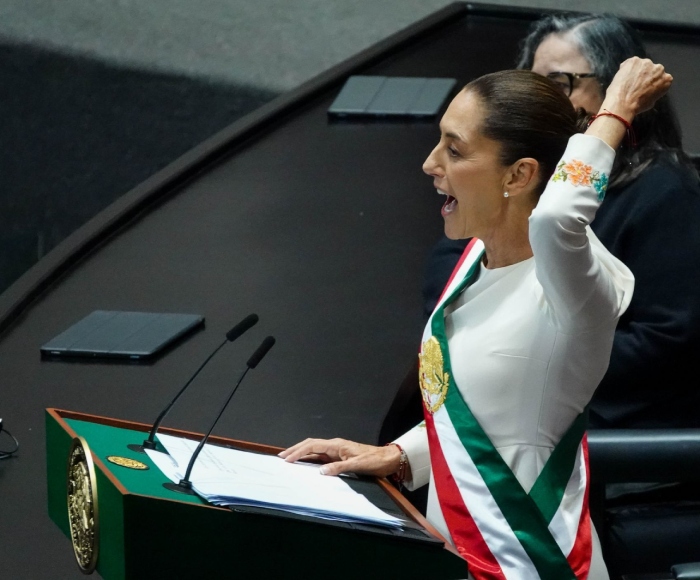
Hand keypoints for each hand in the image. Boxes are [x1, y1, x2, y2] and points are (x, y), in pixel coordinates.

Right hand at [278, 437, 401, 477]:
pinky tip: (305, 463)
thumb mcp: (357, 465)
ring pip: (314, 449)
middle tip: (282, 457)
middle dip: (295, 450)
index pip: (313, 445)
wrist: (387, 459)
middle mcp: (335, 445)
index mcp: (337, 445)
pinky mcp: (339, 456)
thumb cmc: (374, 461)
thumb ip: (339, 468)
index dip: (298, 452)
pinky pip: (321, 455)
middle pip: (310, 444)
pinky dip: (310, 458)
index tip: (287, 459)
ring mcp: (337, 450)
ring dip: (301, 453)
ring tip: (289, 459)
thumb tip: (321, 471)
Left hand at [603, 57, 672, 119]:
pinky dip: (626, 68)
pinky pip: (630, 63)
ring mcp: (646, 63)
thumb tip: (648, 89)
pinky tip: (622, 77)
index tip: (646, 86)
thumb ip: (654, 90)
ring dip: (636, 70)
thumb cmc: (637, 106)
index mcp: (667, 79)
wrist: (623, 103)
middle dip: (645, 74)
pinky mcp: (634, 60)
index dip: (652, 81)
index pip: (661, 77)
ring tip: (627, 81)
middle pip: (652, 69)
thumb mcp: (652, 101)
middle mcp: (659, 68)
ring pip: (641, 65)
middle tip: (635, 83)